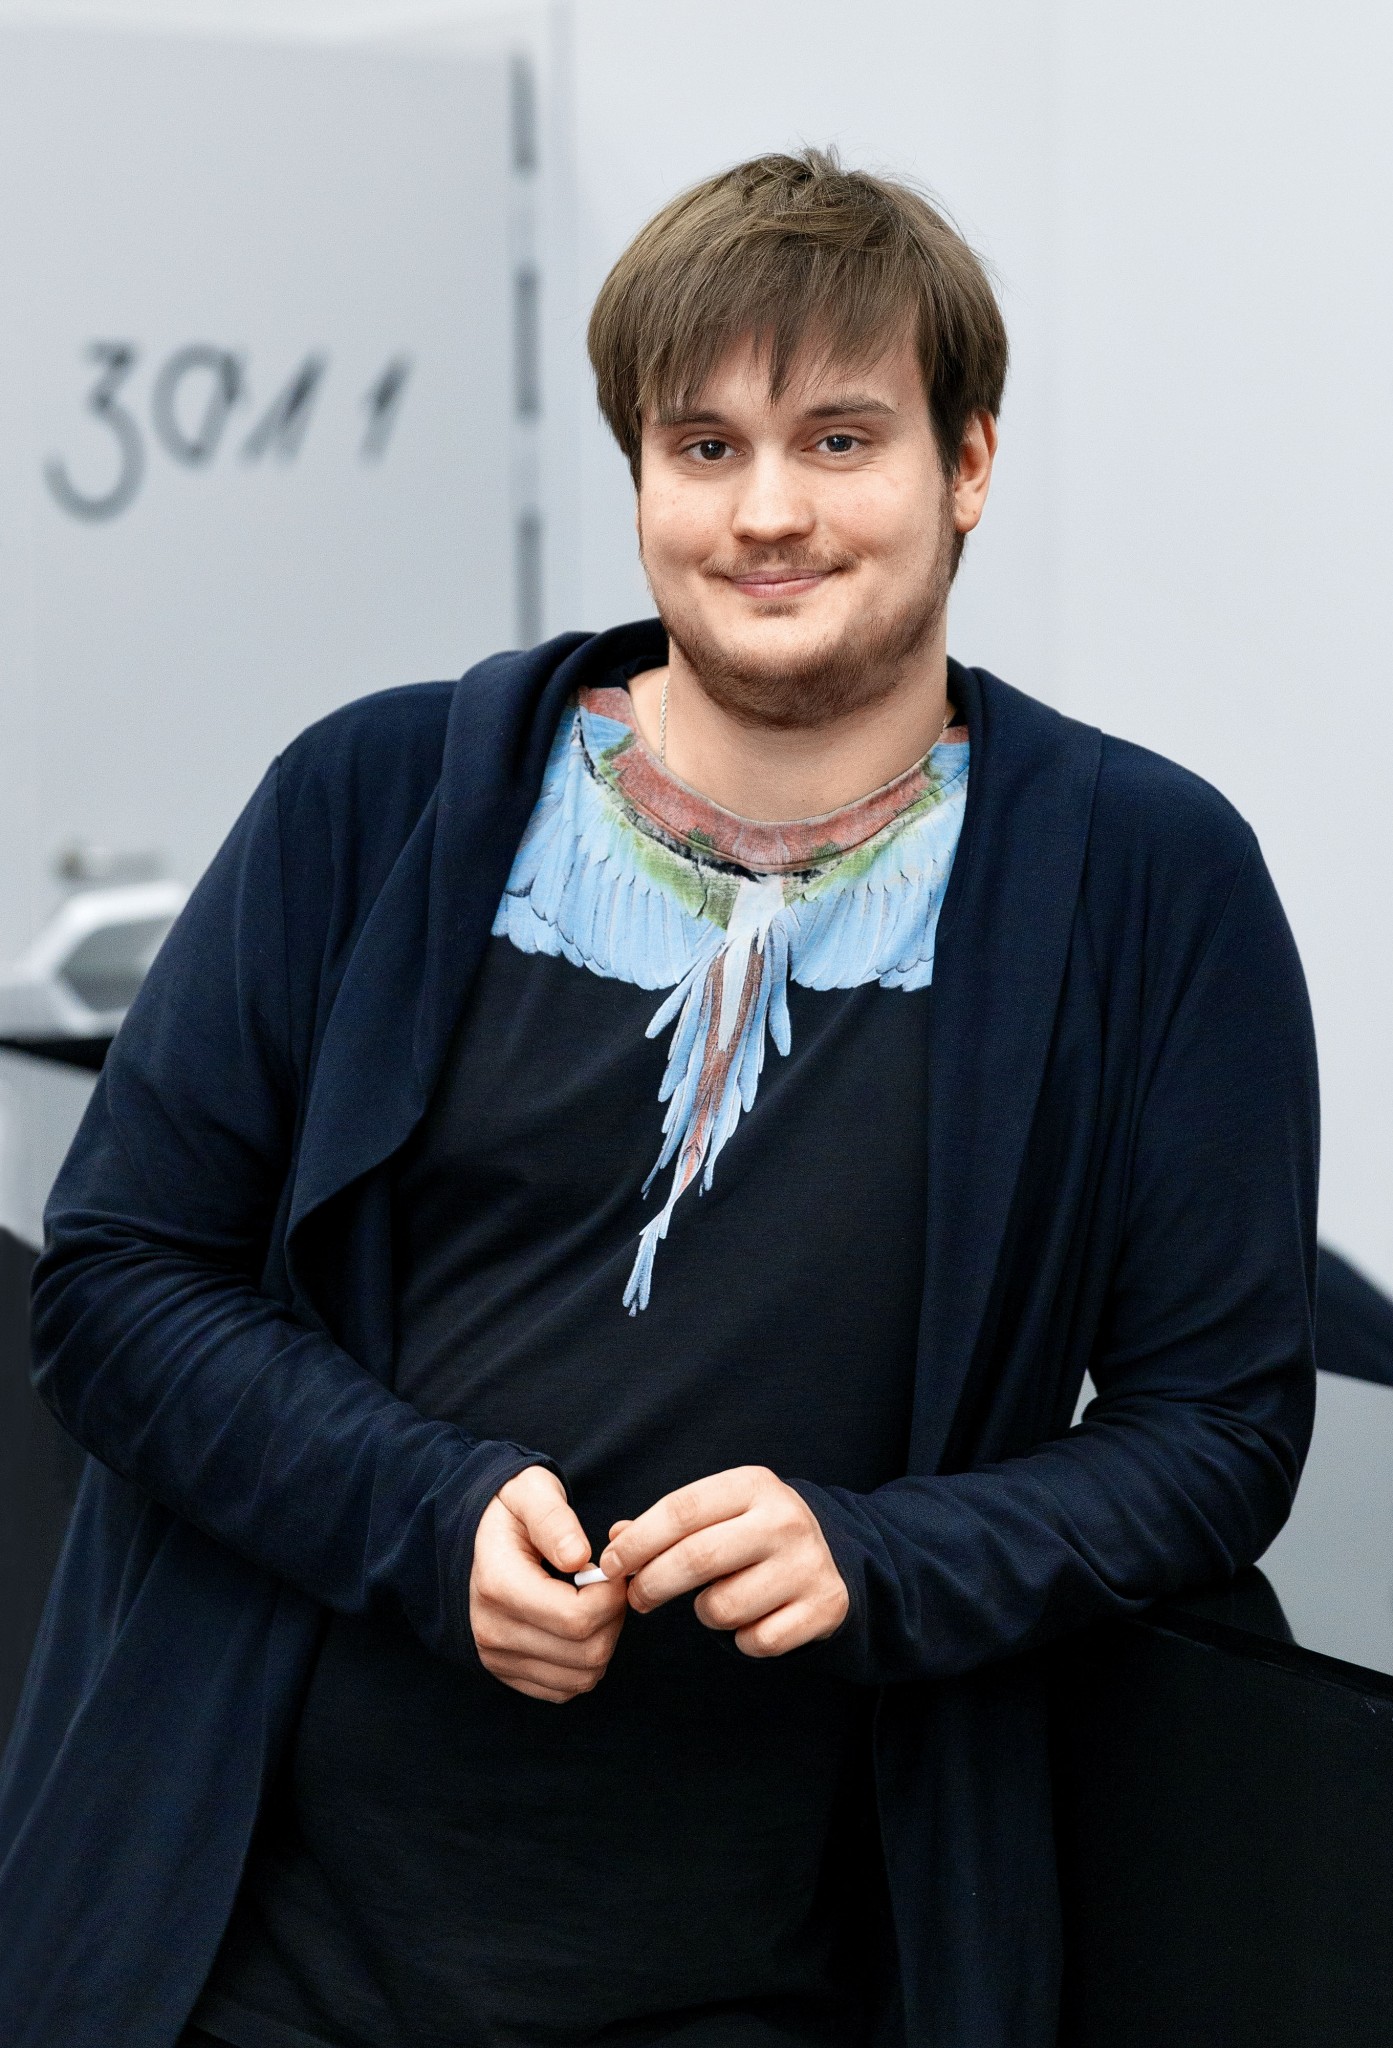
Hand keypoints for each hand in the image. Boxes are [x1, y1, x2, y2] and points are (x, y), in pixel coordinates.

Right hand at [470, 1466, 627, 1702]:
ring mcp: (496, 1657)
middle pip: (587, 1651)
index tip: (608, 1569)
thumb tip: (578, 1558)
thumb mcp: (531, 1491)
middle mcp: (492, 1630)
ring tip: (593, 1604)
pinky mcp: (505, 1673)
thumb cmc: (510, 1510)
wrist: (474, 1536)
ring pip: (582, 1677)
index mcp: (498, 1584)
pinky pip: (565, 1689)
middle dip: (614, 1618)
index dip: (611, 1596)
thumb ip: (554, 1519)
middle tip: (607, 1586)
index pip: (577, 1618)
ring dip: (604, 1641)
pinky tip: (579, 1627)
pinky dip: (585, 1663)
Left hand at [598, 1466, 848, 1657]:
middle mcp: (785, 1520)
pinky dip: (742, 1639)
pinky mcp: (825, 1606)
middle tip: (638, 1598)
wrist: (834, 1555)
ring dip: (704, 1614)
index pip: (680, 1510)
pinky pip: (756, 1640)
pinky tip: (753, 1619)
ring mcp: (808, 1564)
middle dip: (653, 1583)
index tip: (609, 1565)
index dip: (637, 1542)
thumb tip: (614, 1540)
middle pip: (697, 1558)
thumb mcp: (718, 1512)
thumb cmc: (754, 1532)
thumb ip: (666, 1525)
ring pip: (723, 1607)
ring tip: (715, 1601)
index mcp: (753, 1485)